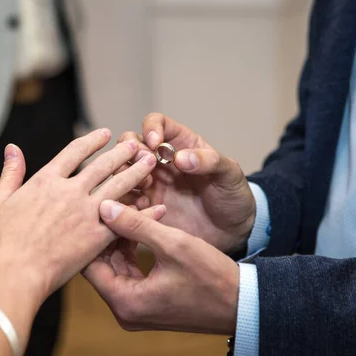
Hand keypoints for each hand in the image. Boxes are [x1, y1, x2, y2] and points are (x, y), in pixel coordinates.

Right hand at [0, 128, 158, 302]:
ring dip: (136, 172)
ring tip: (150, 163)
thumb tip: (12, 147)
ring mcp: (86, 213)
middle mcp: (70, 191)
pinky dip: (145, 213)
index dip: (92, 141)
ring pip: (118, 186)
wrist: (17, 272)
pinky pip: (126, 220)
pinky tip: (159, 206)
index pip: (74, 152)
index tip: (105, 134)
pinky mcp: (97, 236)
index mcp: (46, 180)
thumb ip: (10, 172)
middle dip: (121, 153)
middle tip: (135, 145)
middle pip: (102, 165)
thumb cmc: (3, 241)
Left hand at [84, 200, 239, 334]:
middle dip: (107, 234)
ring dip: (120, 240)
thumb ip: (136, 225)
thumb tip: (104, 206)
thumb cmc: (212, 277)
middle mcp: (125, 311)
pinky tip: (141, 227)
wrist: (243, 305)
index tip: (100, 207)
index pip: (90, 264)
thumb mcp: (173, 245)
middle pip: (100, 266)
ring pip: (114, 268)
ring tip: (128, 210)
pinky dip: (132, 252)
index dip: (93, 232)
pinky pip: (129, 274)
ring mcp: (136, 309)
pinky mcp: (147, 304)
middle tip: (113, 204)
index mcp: (125, 302)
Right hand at [118, 113, 254, 252]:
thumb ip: (209, 161)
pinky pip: (126, 201)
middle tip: (146, 166)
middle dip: (131, 152)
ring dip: (125, 176)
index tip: (155, 143)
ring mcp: (151, 185)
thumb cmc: (233, 196)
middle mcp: (160, 162)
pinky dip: (127, 201)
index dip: (151, 128)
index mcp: (181, 144)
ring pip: (122, 171)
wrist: (233, 232)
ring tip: (145, 187)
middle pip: (130, 145)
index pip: (156, 123)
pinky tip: (142, 209)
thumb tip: (181, 158)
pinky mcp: (147, 209)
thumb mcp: (229, 174)